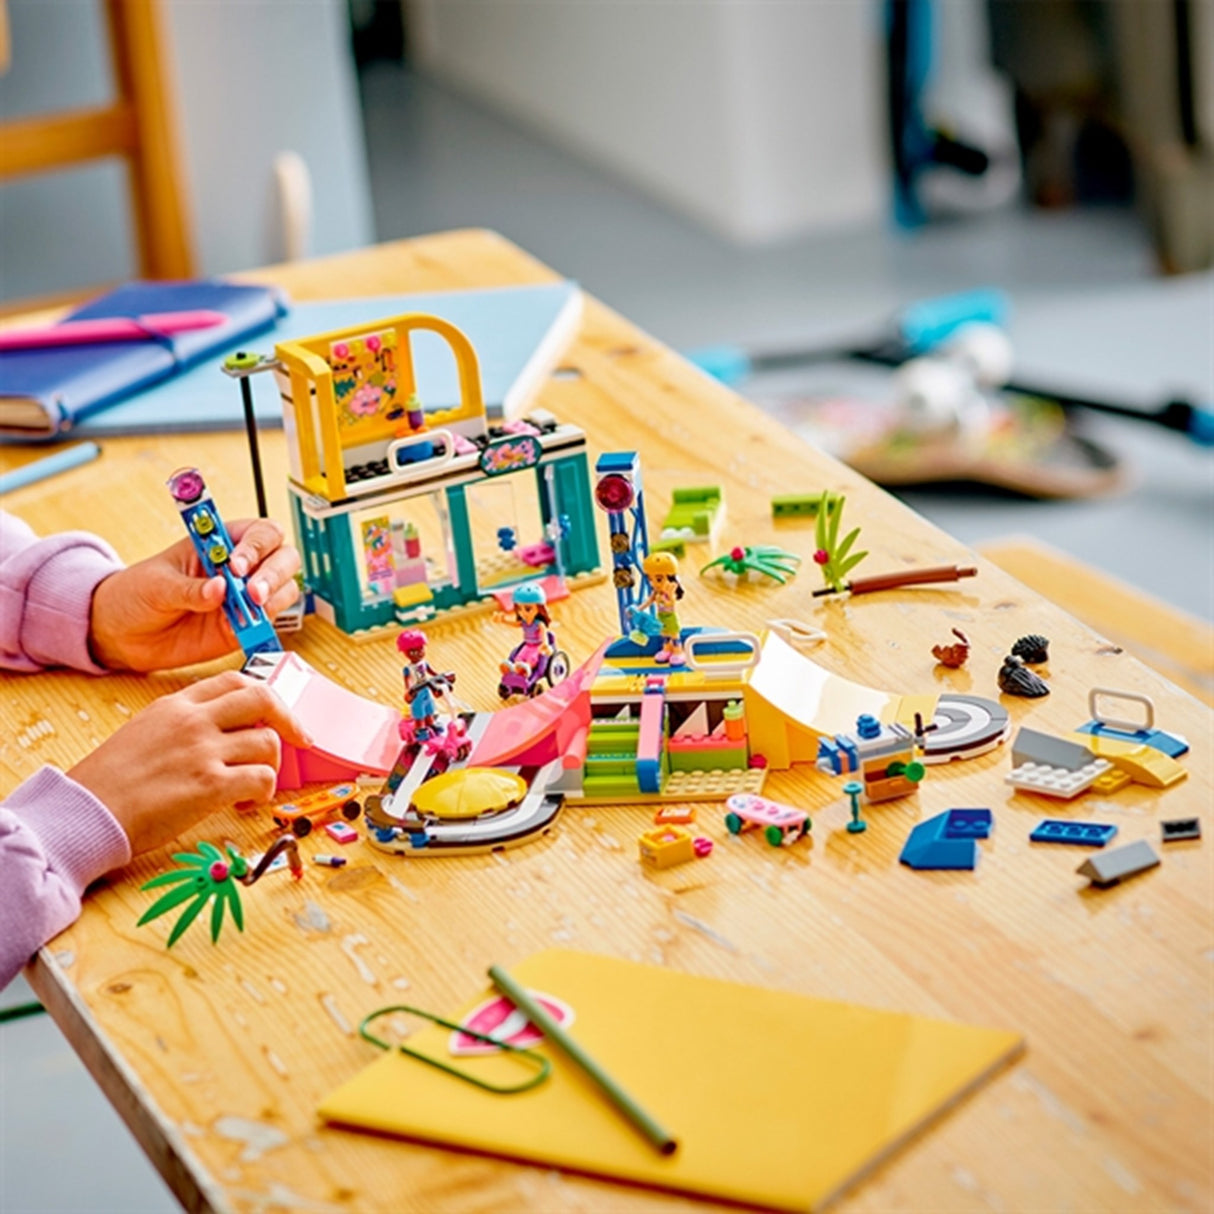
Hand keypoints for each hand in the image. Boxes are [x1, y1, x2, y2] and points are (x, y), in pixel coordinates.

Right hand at [68, 671, 312, 854]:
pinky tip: (247, 803)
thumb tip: (223, 733)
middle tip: (297, 741)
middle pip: (263, 698)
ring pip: (268, 742)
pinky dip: (265, 792)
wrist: (84, 813)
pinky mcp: (210, 785)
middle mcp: (193, 720)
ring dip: (272, 766)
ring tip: (254, 784)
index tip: (276, 715)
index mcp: (175, 704)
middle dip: (288, 720)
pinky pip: (262, 779)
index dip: (265, 697)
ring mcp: (203, 750)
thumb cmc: (109, 783)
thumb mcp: (143, 732)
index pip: (235, 681)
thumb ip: (182, 725)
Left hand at [89, 518, 300, 671]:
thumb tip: (219, 589)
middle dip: (273, 574)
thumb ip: (189, 588)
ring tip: (242, 614)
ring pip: (285, 589)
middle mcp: (242, 567)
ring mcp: (247, 597)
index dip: (256, 546)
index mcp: (221, 542)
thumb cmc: (137, 595)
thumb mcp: (156, 585)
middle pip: (284, 558)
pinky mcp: (246, 626)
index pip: (259, 533)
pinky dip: (261, 626)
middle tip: (251, 593)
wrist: (123, 634)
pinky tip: (237, 630)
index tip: (236, 566)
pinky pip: (269, 623)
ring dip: (272, 600)